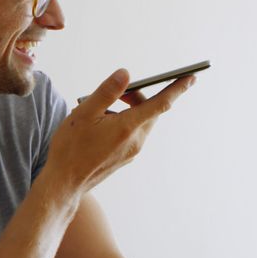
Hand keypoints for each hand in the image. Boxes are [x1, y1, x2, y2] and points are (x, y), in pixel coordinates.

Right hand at [43, 68, 193, 196]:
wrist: (64, 183)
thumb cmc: (71, 148)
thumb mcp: (84, 113)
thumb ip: (107, 91)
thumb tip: (126, 74)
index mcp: (128, 127)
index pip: (161, 103)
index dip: (177, 88)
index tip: (192, 77)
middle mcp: (135, 141)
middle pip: (149, 111)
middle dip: (137, 96)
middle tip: (116, 92)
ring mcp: (132, 151)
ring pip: (140, 123)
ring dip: (128, 111)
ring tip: (99, 113)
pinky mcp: (125, 158)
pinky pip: (131, 134)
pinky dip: (122, 123)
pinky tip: (99, 127)